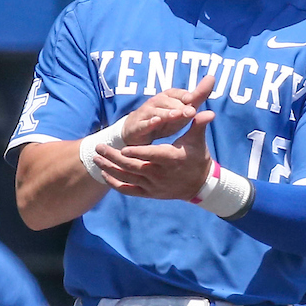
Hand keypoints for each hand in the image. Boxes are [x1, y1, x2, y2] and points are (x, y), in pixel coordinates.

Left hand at [95, 111, 213, 199]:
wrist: (199, 184)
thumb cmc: (197, 157)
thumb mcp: (198, 140)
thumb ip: (198, 124)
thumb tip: (209, 112)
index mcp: (171, 158)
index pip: (152, 155)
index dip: (137, 153)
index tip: (123, 148)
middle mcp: (160, 174)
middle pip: (133, 166)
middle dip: (114, 157)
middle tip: (99, 148)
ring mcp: (153, 185)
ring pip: (128, 178)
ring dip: (110, 169)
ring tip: (96, 159)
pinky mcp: (149, 193)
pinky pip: (129, 190)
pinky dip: (116, 184)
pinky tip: (105, 175)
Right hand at [122, 74, 215, 146]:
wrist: (138, 132)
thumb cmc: (164, 118)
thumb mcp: (182, 109)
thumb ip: (197, 96)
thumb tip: (212, 77)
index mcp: (167, 97)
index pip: (176, 93)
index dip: (184, 95)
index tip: (194, 98)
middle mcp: (155, 102)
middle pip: (167, 101)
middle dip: (179, 106)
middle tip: (192, 112)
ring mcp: (145, 114)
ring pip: (156, 112)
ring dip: (166, 113)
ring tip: (177, 115)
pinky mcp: (138, 126)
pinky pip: (143, 124)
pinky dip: (149, 123)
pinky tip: (156, 122)